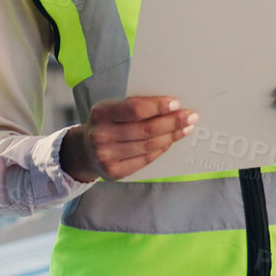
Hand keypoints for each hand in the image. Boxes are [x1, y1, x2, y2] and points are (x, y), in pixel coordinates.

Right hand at [62, 97, 197, 182]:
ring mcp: (107, 156)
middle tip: (191, 116)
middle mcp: (101, 136)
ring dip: (171, 136)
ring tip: (185, 128)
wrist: (84, 150)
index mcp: (100, 113)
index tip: (176, 103)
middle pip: (146, 130)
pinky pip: (145, 159)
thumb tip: (171, 105)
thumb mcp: (112, 108)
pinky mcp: (114, 172)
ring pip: (149, 145)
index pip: (135, 109)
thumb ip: (134, 106)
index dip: (158, 106)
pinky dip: (161, 149)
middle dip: (173, 122)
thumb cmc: (106, 123)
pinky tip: (170, 141)